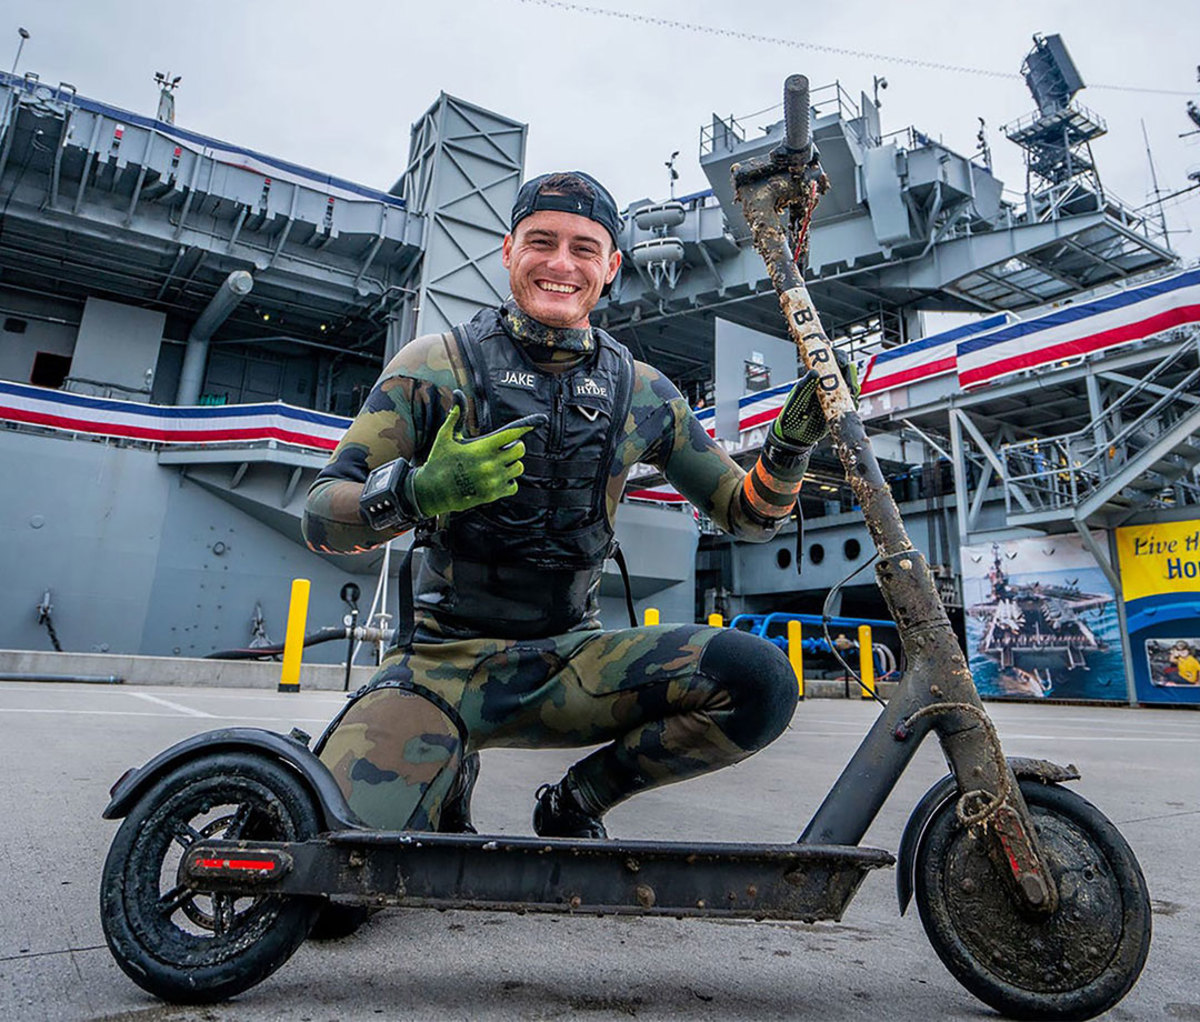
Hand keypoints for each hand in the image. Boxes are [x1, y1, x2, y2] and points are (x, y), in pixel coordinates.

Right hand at [410, 391, 545, 516]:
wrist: (432, 492)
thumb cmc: (439, 461)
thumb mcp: (446, 437)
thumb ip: (456, 415)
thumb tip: (459, 393)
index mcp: (481, 447)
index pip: (512, 433)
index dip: (527, 425)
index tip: (540, 420)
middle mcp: (490, 464)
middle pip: (519, 449)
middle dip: (515, 445)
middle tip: (503, 447)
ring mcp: (493, 480)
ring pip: (518, 467)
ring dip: (512, 463)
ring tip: (498, 462)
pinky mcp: (493, 495)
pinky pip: (513, 485)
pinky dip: (508, 480)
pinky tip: (496, 477)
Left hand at [773, 351, 858, 448]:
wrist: (796, 438)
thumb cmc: (791, 417)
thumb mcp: (795, 403)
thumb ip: (803, 388)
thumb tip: (814, 372)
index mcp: (813, 378)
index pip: (827, 360)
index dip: (836, 356)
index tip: (839, 362)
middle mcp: (826, 384)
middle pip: (843, 368)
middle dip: (848, 371)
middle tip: (847, 381)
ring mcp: (834, 395)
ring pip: (850, 383)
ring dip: (852, 386)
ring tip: (849, 394)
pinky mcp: (841, 407)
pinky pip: (852, 400)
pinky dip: (854, 401)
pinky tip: (850, 405)